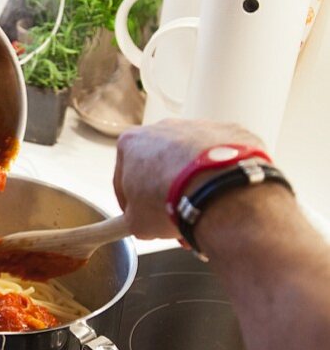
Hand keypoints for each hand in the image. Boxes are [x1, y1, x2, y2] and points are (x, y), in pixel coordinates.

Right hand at [114, 118, 264, 238]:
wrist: (217, 191)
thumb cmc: (171, 200)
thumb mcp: (138, 222)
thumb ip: (132, 218)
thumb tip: (139, 222)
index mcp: (132, 143)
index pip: (124, 176)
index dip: (131, 201)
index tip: (140, 215)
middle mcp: (162, 128)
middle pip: (158, 163)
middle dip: (163, 188)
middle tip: (171, 214)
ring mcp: (196, 126)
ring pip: (189, 158)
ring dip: (191, 180)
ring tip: (199, 207)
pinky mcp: (227, 131)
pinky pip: (218, 155)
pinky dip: (217, 173)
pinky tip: (219, 195)